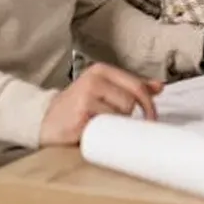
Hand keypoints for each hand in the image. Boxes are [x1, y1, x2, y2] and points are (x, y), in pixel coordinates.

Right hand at [40, 63, 162, 146]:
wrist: (44, 120)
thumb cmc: (78, 106)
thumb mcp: (104, 89)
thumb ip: (130, 86)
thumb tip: (159, 86)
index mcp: (102, 71)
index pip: (137, 85)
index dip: (148, 104)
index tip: (151, 118)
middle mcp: (94, 80)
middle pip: (130, 101)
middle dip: (127, 115)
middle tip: (115, 122)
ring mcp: (86, 96)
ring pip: (120, 113)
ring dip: (115, 124)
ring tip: (100, 123)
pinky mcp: (80, 115)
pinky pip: (107, 125)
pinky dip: (105, 132)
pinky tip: (94, 130)